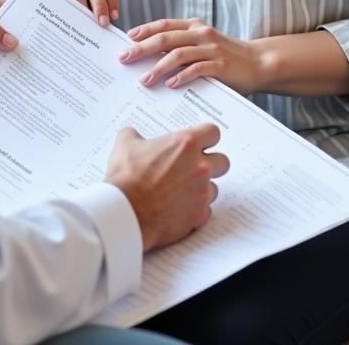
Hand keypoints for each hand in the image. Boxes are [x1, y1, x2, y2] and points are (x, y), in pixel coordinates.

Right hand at [105, 124, 228, 250]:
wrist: (126, 211)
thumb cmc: (127, 177)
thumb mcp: (125, 144)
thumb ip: (135, 136)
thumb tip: (133, 136)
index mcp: (185, 144)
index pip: (213, 132)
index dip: (205, 137)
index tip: (199, 142)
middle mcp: (199, 167)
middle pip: (223, 161)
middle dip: (211, 163)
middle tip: (193, 167)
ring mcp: (201, 193)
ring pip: (214, 189)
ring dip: (201, 189)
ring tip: (180, 191)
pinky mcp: (198, 216)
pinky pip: (206, 211)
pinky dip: (195, 210)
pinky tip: (178, 208)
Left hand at [119, 18, 265, 93]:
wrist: (258, 62)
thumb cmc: (226, 55)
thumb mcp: (203, 43)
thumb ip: (182, 44)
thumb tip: (151, 53)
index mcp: (194, 26)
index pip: (164, 25)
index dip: (144, 30)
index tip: (127, 38)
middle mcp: (201, 34)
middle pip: (165, 38)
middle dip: (142, 48)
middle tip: (125, 58)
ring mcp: (211, 49)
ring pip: (178, 54)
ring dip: (158, 67)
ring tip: (144, 79)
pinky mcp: (220, 65)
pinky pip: (196, 69)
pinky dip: (181, 77)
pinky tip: (170, 84)